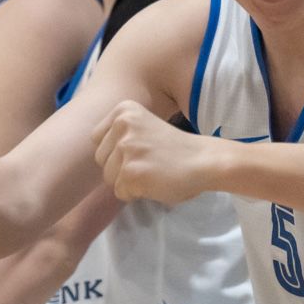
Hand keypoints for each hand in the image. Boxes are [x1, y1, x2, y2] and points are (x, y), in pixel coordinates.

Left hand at [92, 100, 214, 205]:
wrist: (205, 161)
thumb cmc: (177, 149)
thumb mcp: (143, 128)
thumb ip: (121, 136)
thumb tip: (100, 157)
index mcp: (123, 111)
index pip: (97, 139)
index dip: (115, 151)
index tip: (140, 151)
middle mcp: (122, 126)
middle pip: (100, 159)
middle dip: (120, 167)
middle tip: (149, 164)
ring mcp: (126, 149)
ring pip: (109, 177)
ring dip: (128, 181)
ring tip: (153, 173)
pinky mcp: (131, 172)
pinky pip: (120, 192)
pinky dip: (136, 193)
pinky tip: (155, 182)